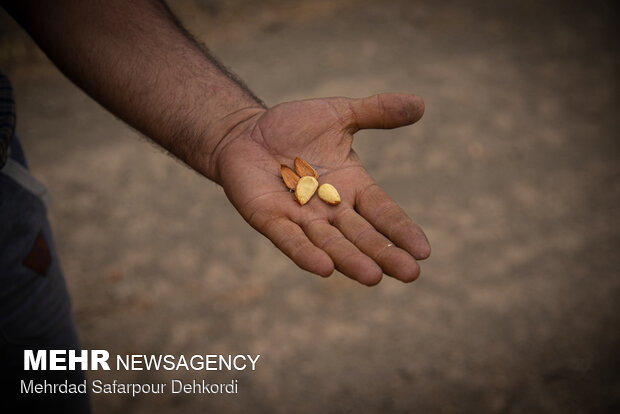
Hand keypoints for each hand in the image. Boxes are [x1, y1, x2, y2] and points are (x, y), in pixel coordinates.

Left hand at [214, 93, 429, 284]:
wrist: (247, 133)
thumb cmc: (295, 127)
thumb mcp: (340, 115)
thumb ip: (376, 112)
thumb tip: (421, 103)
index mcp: (352, 187)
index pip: (382, 212)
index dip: (401, 230)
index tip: (424, 250)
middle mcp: (330, 209)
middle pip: (362, 236)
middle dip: (384, 254)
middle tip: (410, 274)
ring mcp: (300, 217)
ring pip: (330, 243)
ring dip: (350, 260)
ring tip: (373, 277)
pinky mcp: (270, 218)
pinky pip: (290, 240)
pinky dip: (305, 254)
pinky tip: (323, 268)